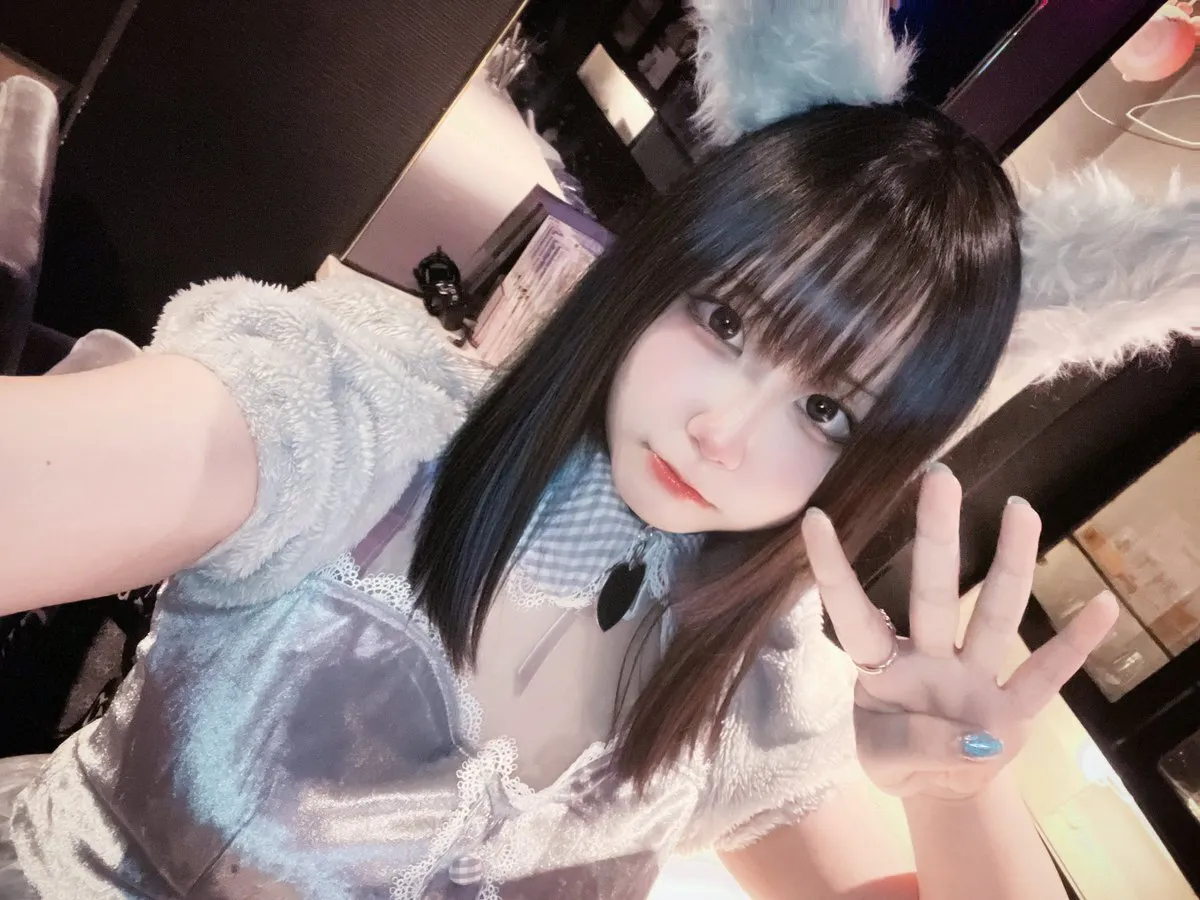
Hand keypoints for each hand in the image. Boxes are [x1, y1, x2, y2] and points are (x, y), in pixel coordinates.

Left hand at [801, 463, 1118, 799]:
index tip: (814, 517)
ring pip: (993, 612)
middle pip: (934, 591)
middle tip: (940, 476)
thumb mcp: (883, 763)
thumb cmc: (897, 756)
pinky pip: (1048, 673)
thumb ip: (914, 746)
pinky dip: (1076, 643)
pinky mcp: (1015, 707)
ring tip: (1021, 509)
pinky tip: (1103, 605)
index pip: (852, 612)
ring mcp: (974, 677)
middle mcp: (929, 657)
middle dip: (937, 536)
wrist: (942, 789)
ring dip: (1010, 562)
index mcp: (881, 667)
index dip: (833, 570)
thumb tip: (974, 737)